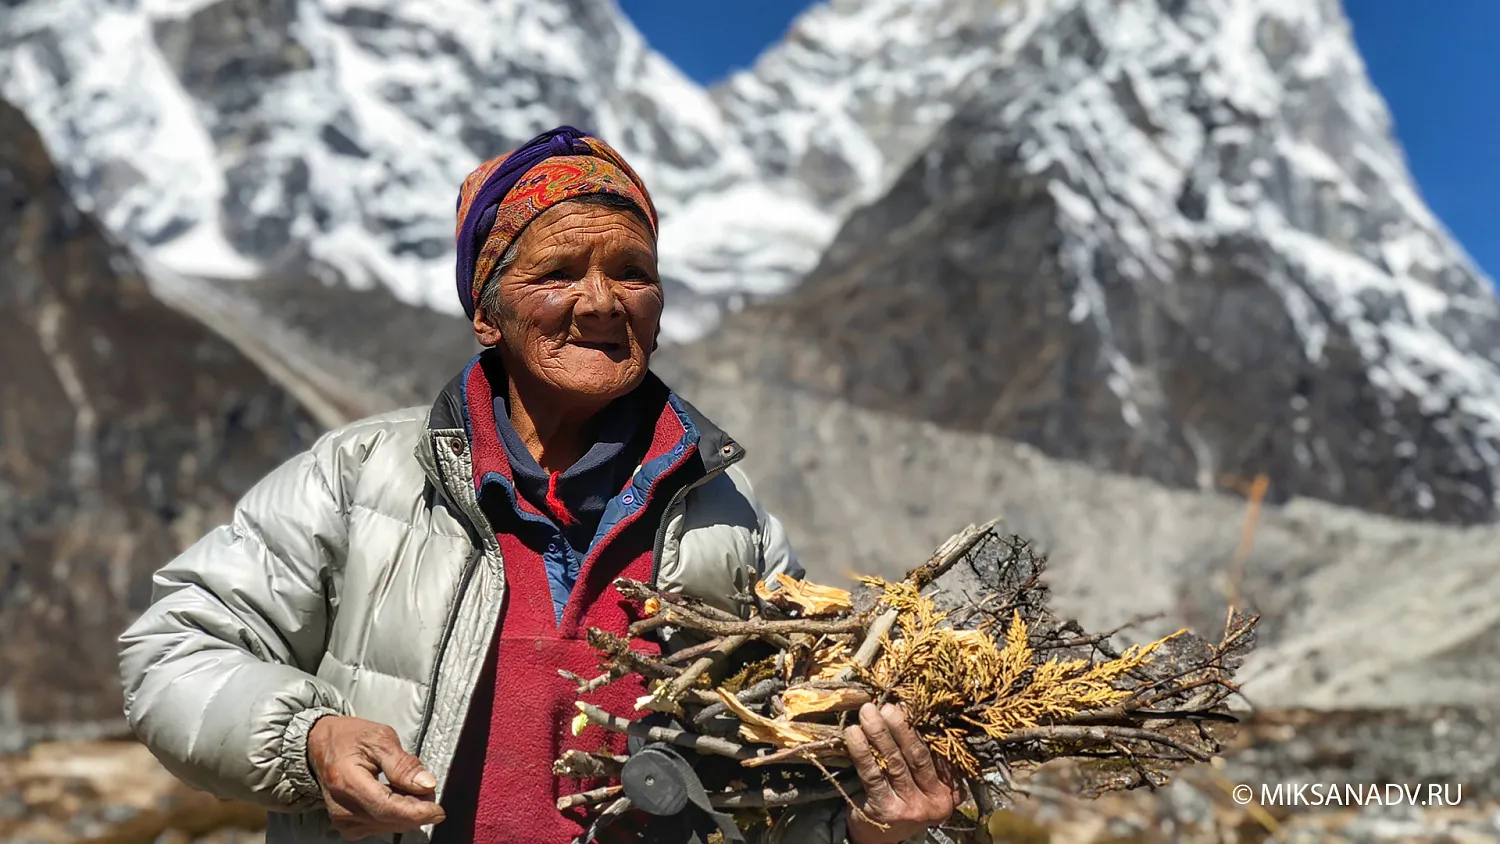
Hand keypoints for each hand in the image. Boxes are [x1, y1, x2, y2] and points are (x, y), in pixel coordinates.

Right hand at [307, 715, 445, 838]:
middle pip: (389, 819)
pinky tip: (397, 797)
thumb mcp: (380, 738)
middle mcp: (341, 807)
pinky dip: (395, 815)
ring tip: (412, 789)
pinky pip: (380, 826)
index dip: (416, 812)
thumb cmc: (350, 738)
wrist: (320, 745)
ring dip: (407, 812)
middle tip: (429, 791)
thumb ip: (403, 764)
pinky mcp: (346, 825)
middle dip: (416, 810)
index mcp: (347, 782)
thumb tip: (427, 784)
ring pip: (387, 825)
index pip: (387, 807)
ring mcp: (342, 820)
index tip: (438, 811)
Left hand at [844, 703, 959, 843]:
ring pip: (894, 763)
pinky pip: (872, 775)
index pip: (934, 754)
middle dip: (900, 728)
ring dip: (879, 735)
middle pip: (916, 756)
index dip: (918, 728)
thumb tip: (903, 709)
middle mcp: (933, 801)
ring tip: (868, 714)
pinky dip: (862, 752)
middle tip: (886, 706)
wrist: (878, 840)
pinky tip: (854, 735)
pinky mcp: (886, 811)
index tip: (905, 704)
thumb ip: (917, 757)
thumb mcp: (918, 784)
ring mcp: (910, 808)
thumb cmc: (898, 802)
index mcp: (946, 791)